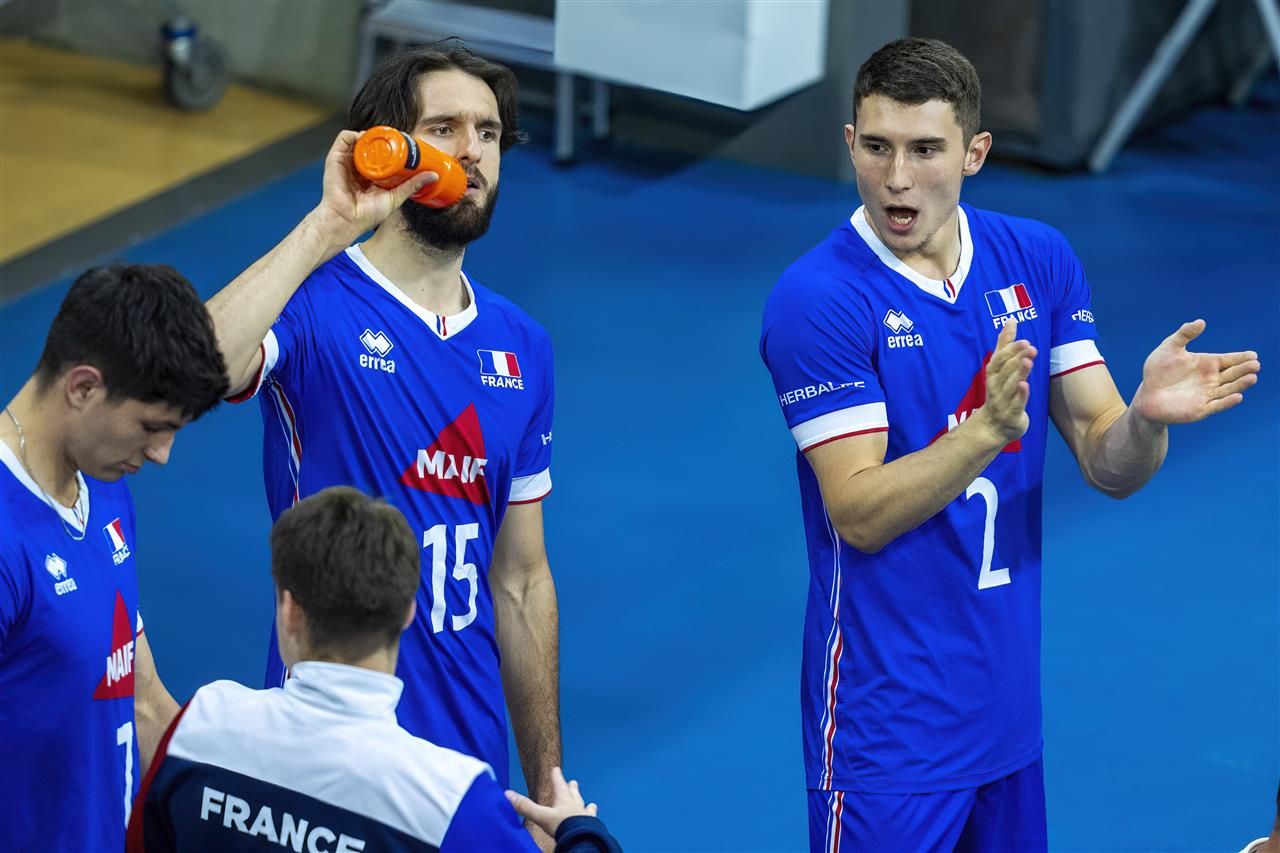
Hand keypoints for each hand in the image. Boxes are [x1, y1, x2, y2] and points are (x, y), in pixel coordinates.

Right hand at [309, 130, 437, 247]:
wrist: (346, 219)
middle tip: (397, 136)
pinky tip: (366, 137)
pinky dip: (355, 134)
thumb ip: (412, 185)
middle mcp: (359, 165)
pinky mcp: (336, 158)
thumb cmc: (367, 214)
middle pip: (372, 144)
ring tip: (383, 136)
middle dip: (383, 137)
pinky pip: (344, 137)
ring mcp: (348, 160)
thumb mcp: (395, 197)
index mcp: (372, 173)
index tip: (405, 141)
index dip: (393, 144)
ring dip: (371, 133)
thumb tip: (433, 175)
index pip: (383, 153)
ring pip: (359, 138)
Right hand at [506, 767, 597, 842]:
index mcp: (564, 801)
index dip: (557, 777)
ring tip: (591, 803)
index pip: (559, 785)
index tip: (557, 769)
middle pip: (574, 794)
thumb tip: (507, 794)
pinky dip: (592, 819)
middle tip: (574, 782)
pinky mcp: (592, 826)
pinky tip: (594, 819)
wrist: (582, 838)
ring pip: (586, 807)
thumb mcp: (541, 816)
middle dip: (572, 788)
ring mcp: (586, 816)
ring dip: (586, 805)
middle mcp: (576, 806)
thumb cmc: (562, 826)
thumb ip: (525, 806)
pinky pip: (593, 821)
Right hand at [974, 318, 1036, 445]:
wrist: (993, 426)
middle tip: (1030, 347)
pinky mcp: (1011, 414)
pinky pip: (1015, 404)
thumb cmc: (1000, 392)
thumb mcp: (1000, 367)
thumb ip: (1004, 344)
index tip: (1024, 340)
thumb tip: (1011, 320)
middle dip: (1016, 358)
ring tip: (1028, 361)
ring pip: (1010, 385)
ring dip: (1019, 373)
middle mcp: (996, 385)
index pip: (1000, 359)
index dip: (1011, 349)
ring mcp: (1002, 400)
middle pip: (1005, 370)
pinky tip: (1025, 385)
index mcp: (994, 373)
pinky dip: (1020, 395)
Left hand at [1132, 320, 1259, 424]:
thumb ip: (1184, 334)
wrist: (1147, 395)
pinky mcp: (1201, 409)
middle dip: (1245, 369)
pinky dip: (1227, 402)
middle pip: (1233, 374)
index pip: (1229, 360)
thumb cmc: (1158, 371)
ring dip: (1241, 384)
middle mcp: (1212, 379)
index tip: (1252, 355)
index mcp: (1208, 364)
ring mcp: (1208, 395)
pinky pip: (1217, 406)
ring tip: (1252, 377)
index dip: (1241, 357)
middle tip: (1255, 364)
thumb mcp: (1169, 348)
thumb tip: (1201, 321)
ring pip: (1229, 389)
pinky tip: (1238, 396)